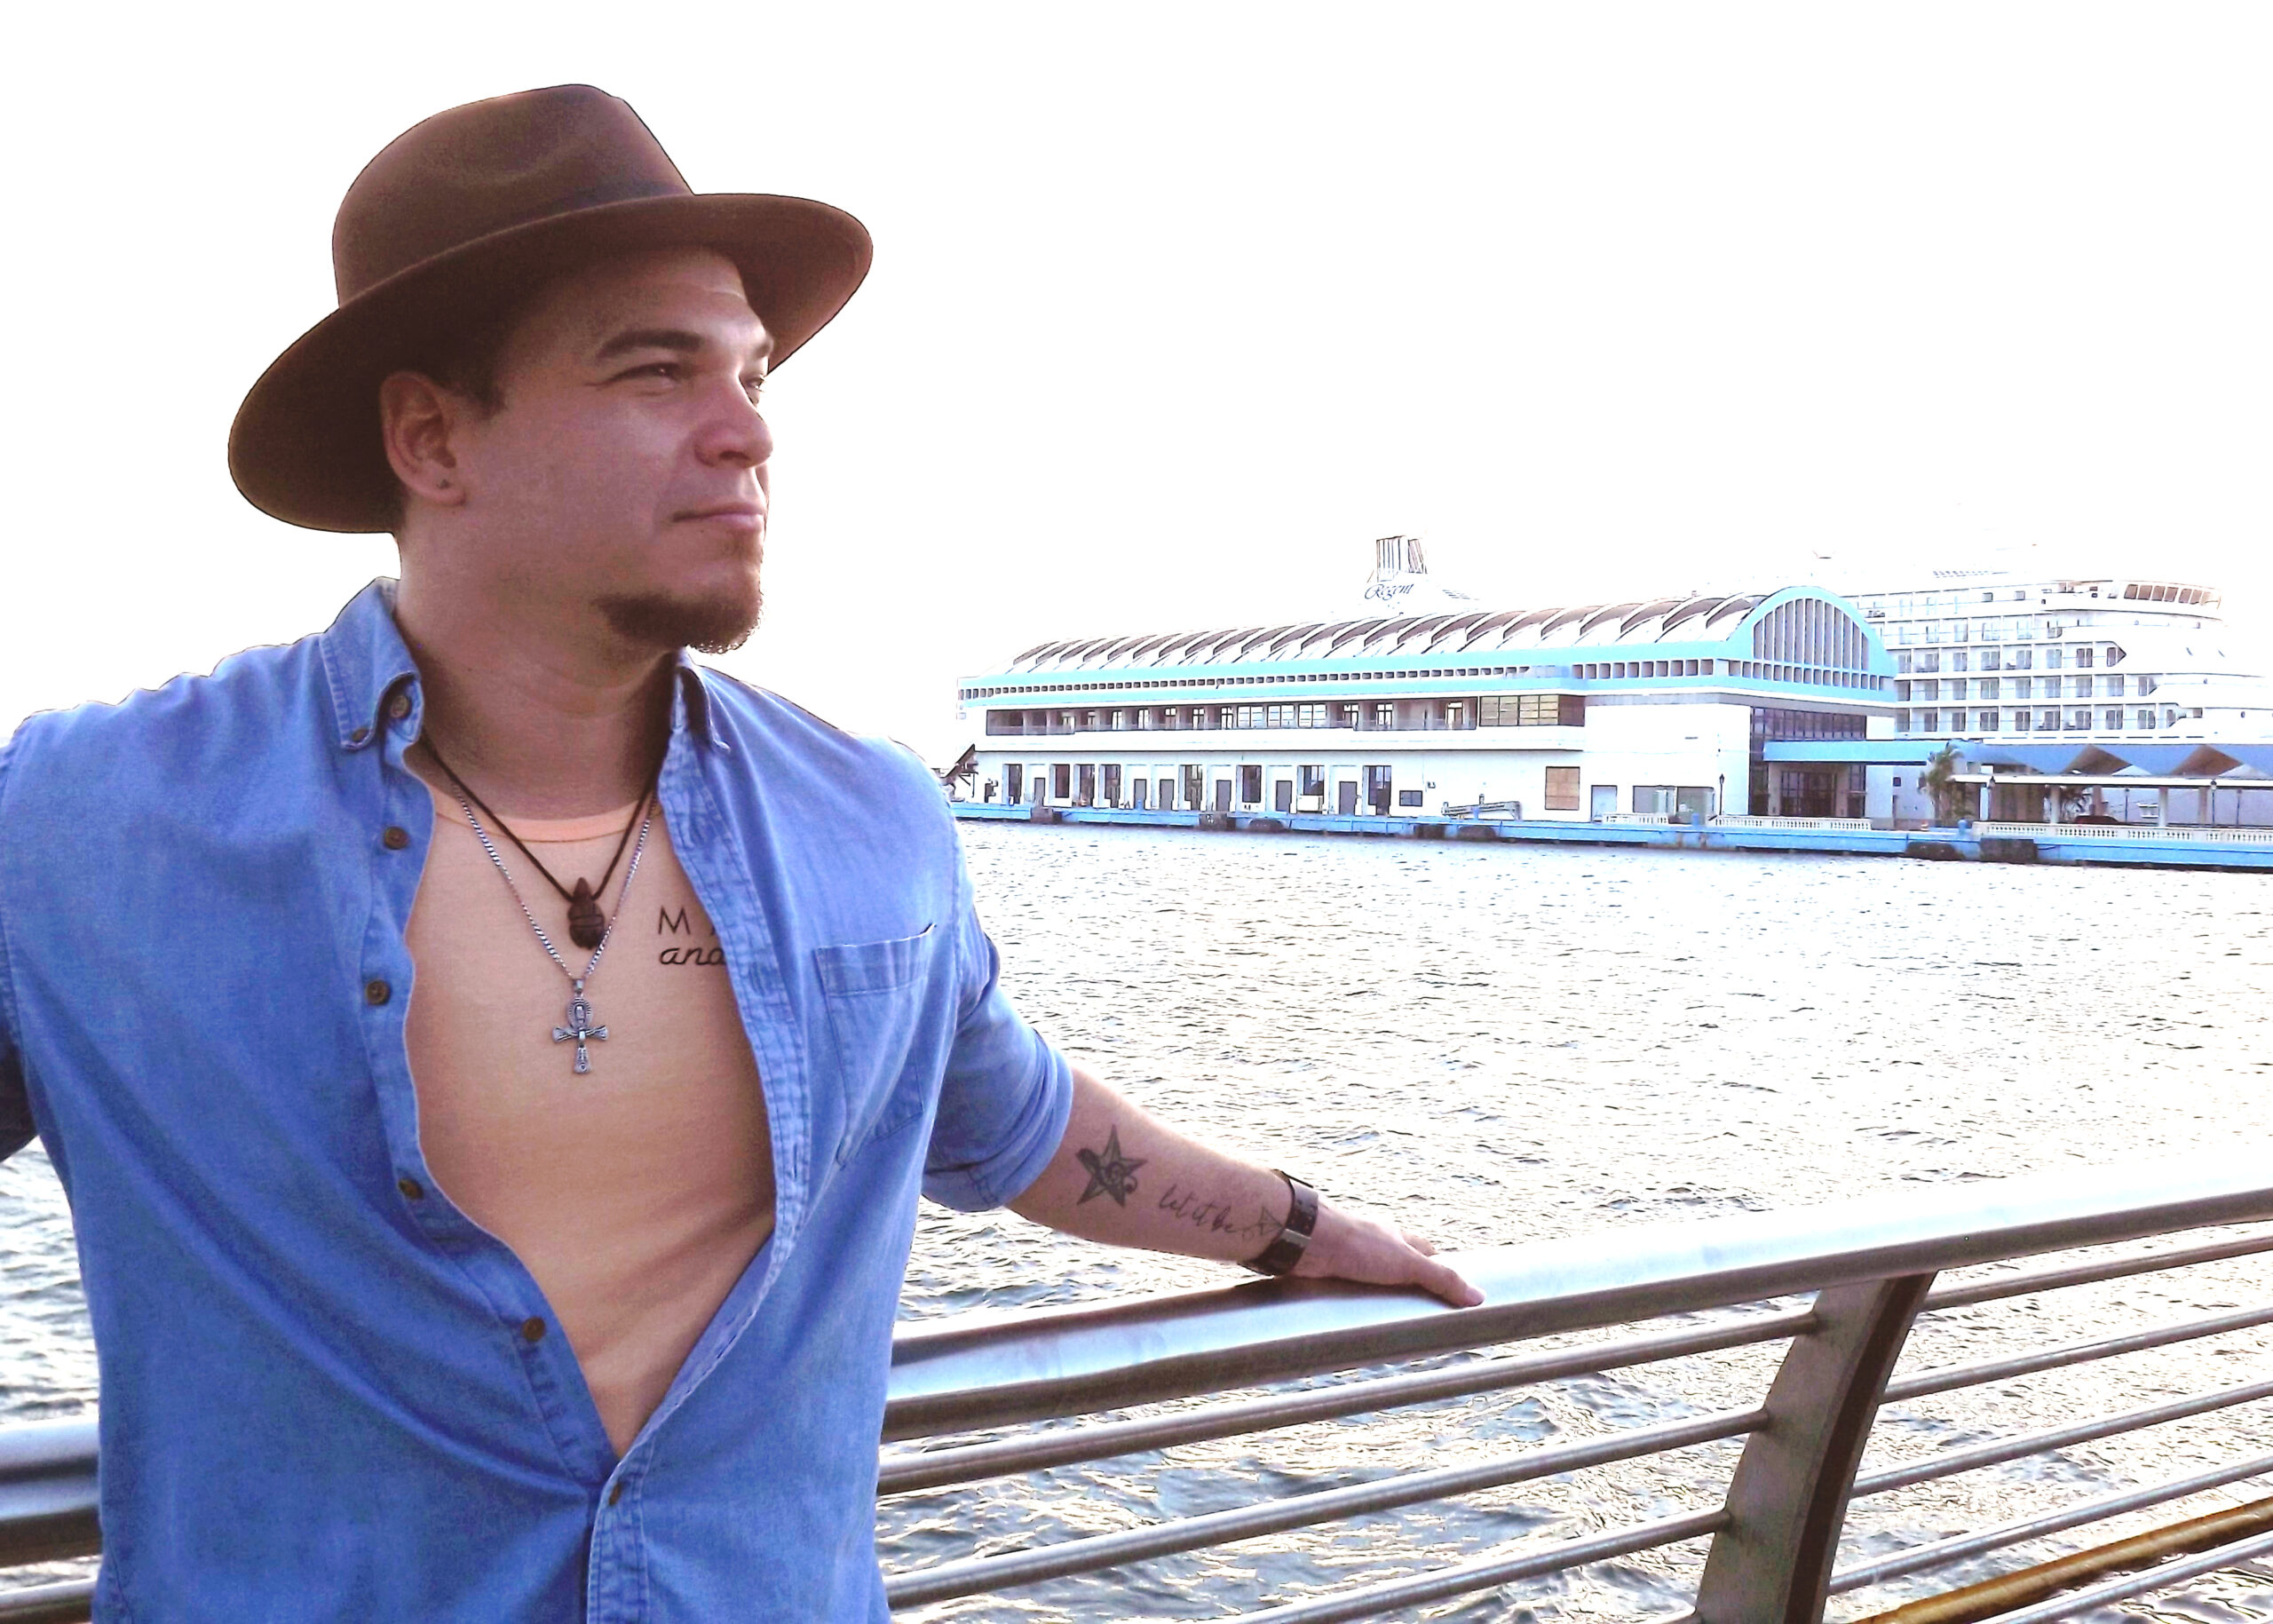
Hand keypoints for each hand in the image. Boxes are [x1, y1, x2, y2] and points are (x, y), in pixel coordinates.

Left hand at [1292, 1200, 1482, 1306]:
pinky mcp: (1332, 1275)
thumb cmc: (1357, 1243)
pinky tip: (1357, 1320)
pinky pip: (1349, 1294)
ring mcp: (1352, 1261)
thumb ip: (1441, 1279)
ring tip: (1389, 1327)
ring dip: (1380, 1300)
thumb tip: (1477, 1295)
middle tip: (1420, 1316)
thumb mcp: (1408, 1263)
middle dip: (1409, 1290)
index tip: (1451, 1290)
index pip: (1427, 1253)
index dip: (1440, 1269)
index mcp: (1397, 1239)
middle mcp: (1376, 1247)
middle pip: (1400, 1270)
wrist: (1306, 1242)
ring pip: (1373, 1284)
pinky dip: (1356, 1306)